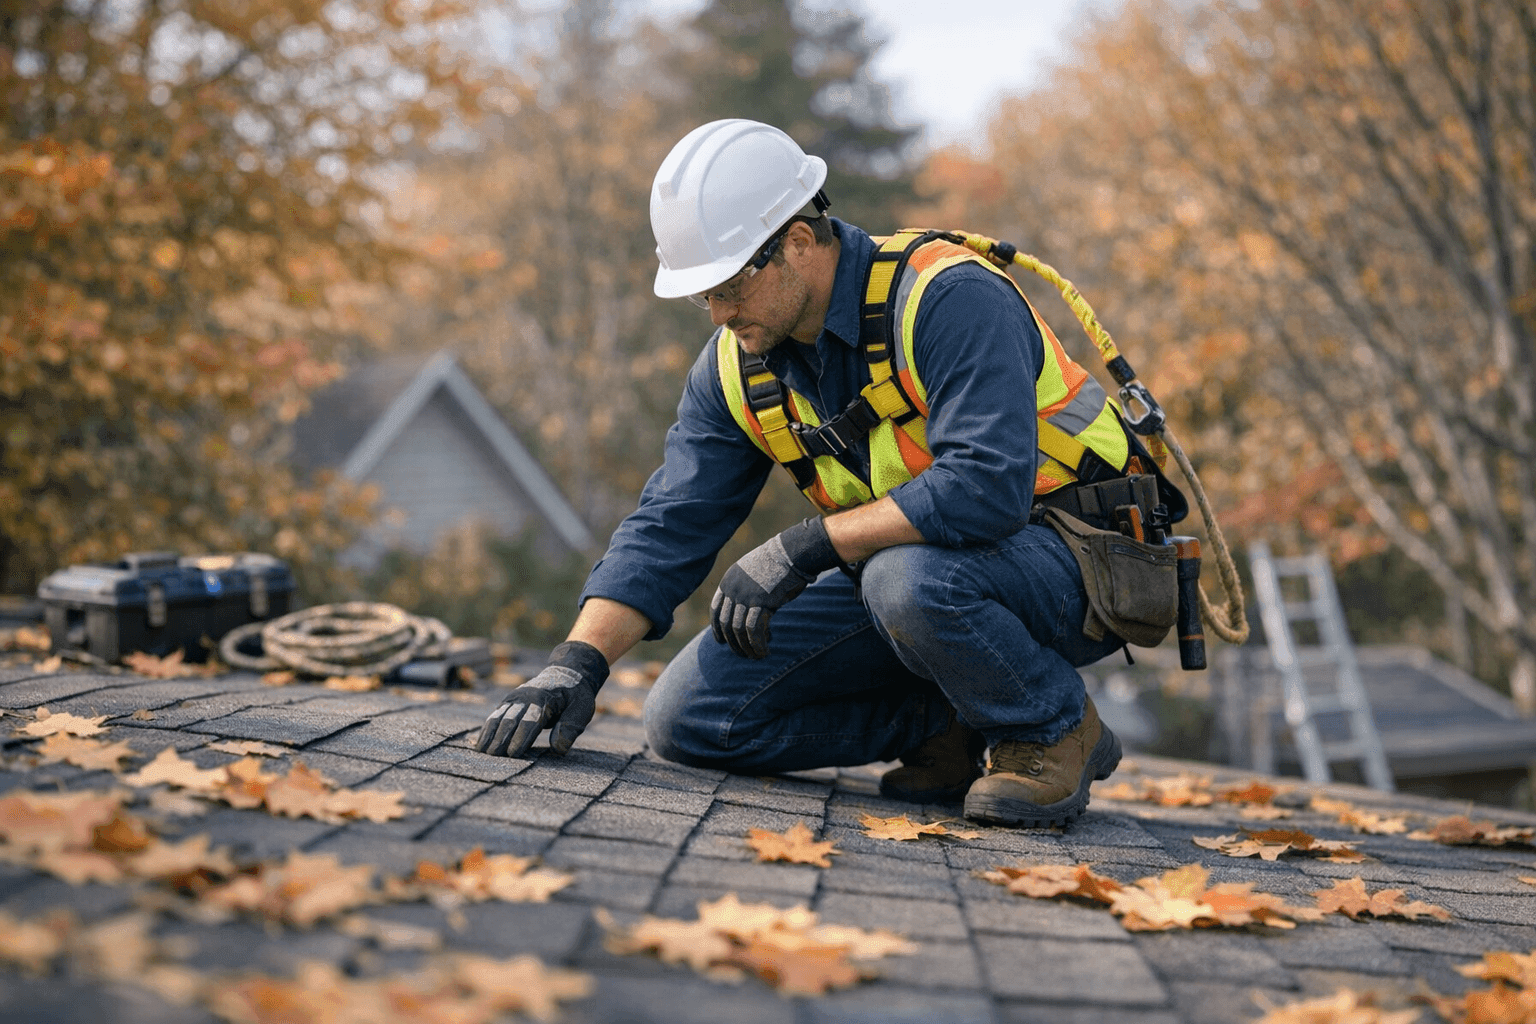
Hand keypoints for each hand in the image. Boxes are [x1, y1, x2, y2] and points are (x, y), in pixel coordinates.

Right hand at [476, 641, 608, 756]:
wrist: (567, 673)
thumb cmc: (576, 695)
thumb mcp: (582, 709)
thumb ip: (570, 728)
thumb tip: (558, 749)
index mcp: (544, 699)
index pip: (531, 721)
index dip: (521, 738)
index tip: (514, 754)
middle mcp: (526, 697)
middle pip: (510, 720)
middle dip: (501, 739)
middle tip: (494, 758)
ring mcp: (515, 698)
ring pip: (499, 717)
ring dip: (490, 734)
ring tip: (482, 752)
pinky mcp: (509, 701)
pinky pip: (495, 715)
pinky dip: (487, 729)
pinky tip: (480, 743)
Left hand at [711, 517, 840, 658]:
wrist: (792, 552)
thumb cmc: (779, 563)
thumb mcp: (754, 572)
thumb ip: (746, 589)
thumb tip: (746, 609)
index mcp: (729, 580)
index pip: (715, 610)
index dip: (717, 628)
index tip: (721, 642)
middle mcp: (733, 589)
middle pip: (726, 623)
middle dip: (733, 643)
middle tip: (743, 654)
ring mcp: (746, 595)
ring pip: (739, 630)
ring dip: (747, 648)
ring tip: (757, 656)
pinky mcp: (761, 602)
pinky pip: (754, 630)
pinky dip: (758, 644)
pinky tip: (766, 651)